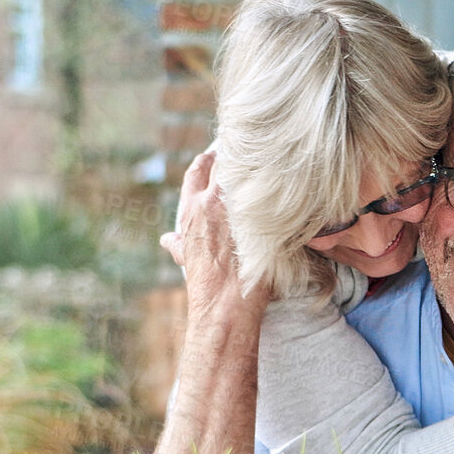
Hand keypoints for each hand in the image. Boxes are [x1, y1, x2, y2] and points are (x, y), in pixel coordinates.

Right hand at [160, 151, 268, 313]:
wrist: (225, 301)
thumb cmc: (205, 284)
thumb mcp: (186, 259)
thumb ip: (177, 244)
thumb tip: (167, 239)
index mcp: (192, 209)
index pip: (197, 171)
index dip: (205, 160)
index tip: (213, 153)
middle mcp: (213, 201)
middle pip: (224, 163)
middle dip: (233, 156)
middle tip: (245, 152)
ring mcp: (238, 207)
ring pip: (248, 172)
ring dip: (256, 168)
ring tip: (268, 161)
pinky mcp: (262, 217)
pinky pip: (272, 191)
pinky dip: (277, 186)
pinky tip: (286, 180)